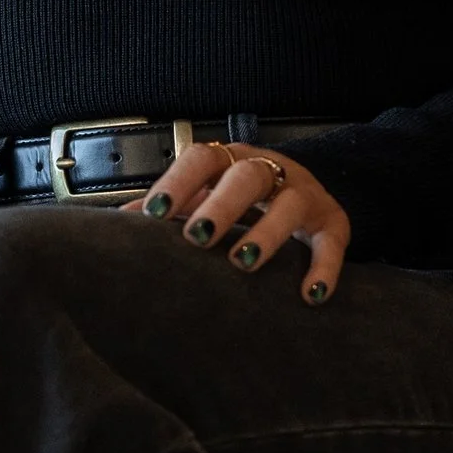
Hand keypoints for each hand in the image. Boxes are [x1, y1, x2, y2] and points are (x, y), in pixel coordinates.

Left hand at [139, 142, 350, 302]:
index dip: (178, 182)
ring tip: (243, 261)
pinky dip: (324, 268)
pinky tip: (309, 295)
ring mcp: (305, 194)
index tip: (154, 214)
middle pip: (247, 176)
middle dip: (222, 204)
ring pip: (291, 204)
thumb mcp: (206, 199)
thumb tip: (119, 226)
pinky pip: (332, 243)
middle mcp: (269, 171)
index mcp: (230, 161)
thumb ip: (171, 210)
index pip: (203, 158)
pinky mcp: (333, 223)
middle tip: (199, 237)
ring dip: (267, 233)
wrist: (307, 198)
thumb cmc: (243, 203)